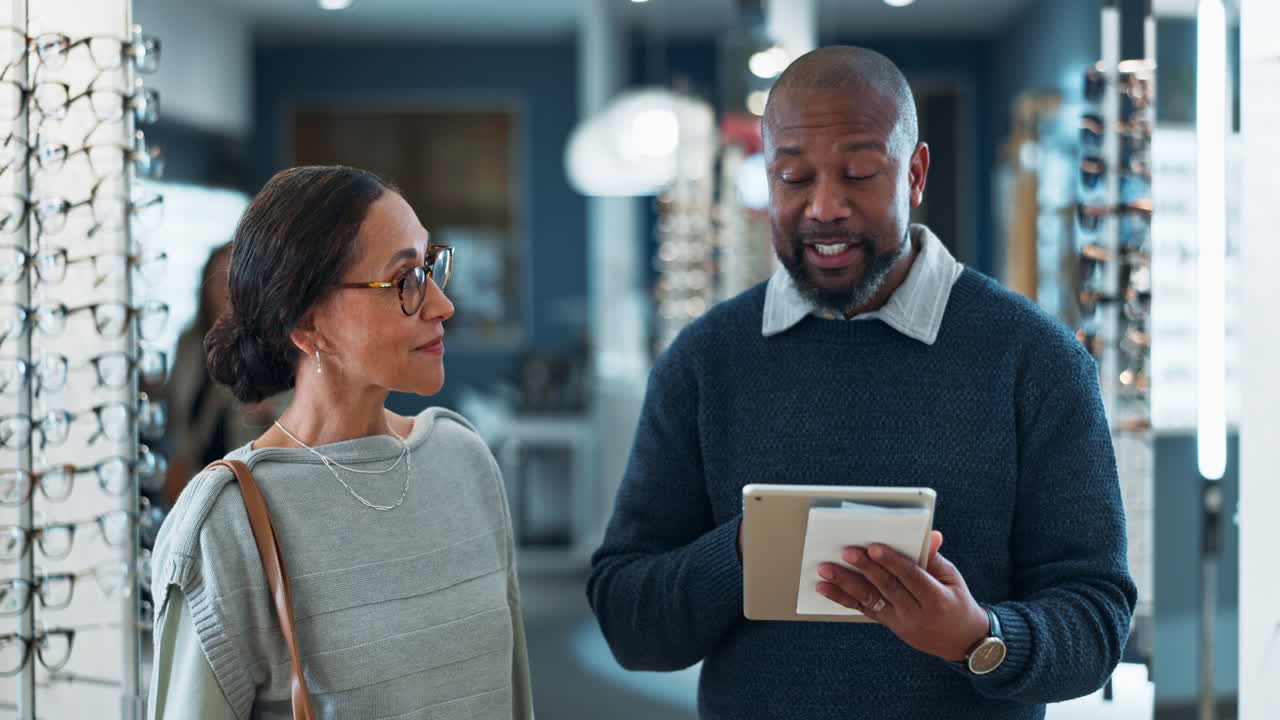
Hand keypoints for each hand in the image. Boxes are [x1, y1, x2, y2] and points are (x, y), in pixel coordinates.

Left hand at [816, 531, 989, 661]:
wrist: (961, 641)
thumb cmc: (957, 602)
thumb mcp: (953, 579)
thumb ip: (935, 558)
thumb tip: (930, 535)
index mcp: (936, 600)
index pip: (911, 577)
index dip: (891, 561)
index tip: (873, 547)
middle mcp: (916, 614)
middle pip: (887, 588)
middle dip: (864, 568)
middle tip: (846, 552)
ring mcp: (900, 623)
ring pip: (870, 601)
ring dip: (845, 584)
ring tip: (826, 570)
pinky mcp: (889, 625)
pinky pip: (864, 610)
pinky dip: (843, 598)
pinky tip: (826, 588)